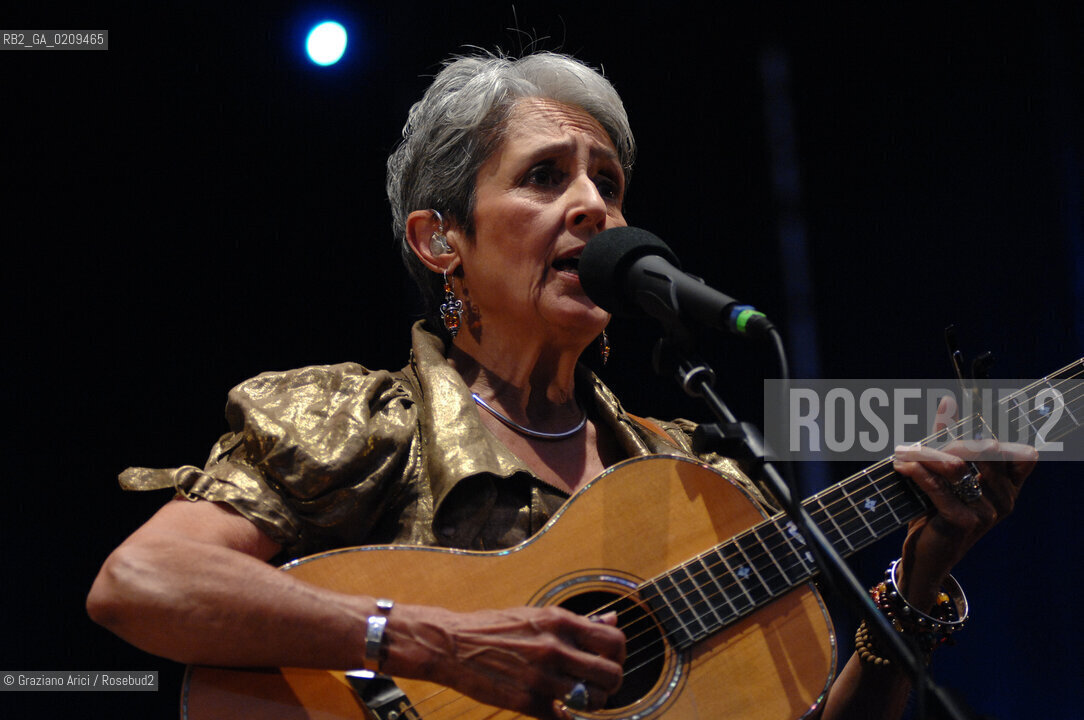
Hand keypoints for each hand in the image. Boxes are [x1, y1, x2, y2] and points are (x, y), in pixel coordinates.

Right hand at [384, 604, 625, 718]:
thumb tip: (612, 620)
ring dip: (592, 703)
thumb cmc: (496, 627)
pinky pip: (564, 719)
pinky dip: (564, 717)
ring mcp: (543, 677)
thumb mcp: (539, 615)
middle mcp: (556, 648)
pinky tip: (557, 709)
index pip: (615, 641)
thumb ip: (579, 622)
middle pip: (612, 675)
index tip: (609, 660)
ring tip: (578, 697)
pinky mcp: (528, 702)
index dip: (619, 654)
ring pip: (593, 701)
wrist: (453, 644)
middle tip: (598, 684)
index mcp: (561, 622)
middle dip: (611, 683)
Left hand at [891, 399, 1037, 608]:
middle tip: (919, 444)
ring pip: (957, 466)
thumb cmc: (936, 511)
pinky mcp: (964, 522)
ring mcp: (988, 513)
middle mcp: (1005, 499)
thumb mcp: (944, 474)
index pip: (1024, 454)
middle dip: (952, 441)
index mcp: (1008, 487)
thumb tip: (947, 400)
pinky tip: (900, 465)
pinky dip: (916, 472)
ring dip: (924, 455)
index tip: (966, 430)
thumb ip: (947, 438)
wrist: (926, 557)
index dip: (1000, 435)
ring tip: (901, 452)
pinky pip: (938, 487)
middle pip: (987, 450)